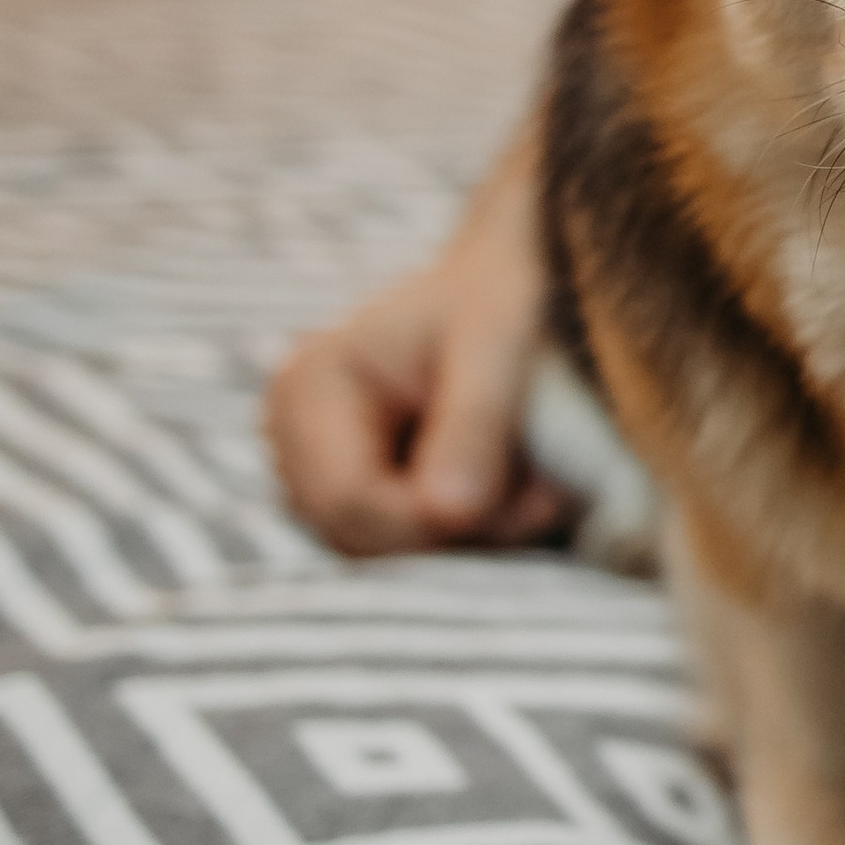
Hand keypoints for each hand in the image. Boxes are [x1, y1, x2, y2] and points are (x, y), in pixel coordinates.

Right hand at [265, 128, 570, 554]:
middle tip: (551, 498)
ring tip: (540, 488)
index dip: (435, 520)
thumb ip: (475, 420)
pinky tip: (513, 494)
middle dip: (459, 536)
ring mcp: (318, 474)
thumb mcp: (498, 338)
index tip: (537, 500)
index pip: (350, 500)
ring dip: (468, 541)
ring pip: (387, 557)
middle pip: (362, 541)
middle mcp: (293, 440)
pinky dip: (465, 536)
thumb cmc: (496, 295)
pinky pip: (407, 548)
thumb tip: (448, 514)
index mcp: (308, 389)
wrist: (497, 286)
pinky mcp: (358, 496)